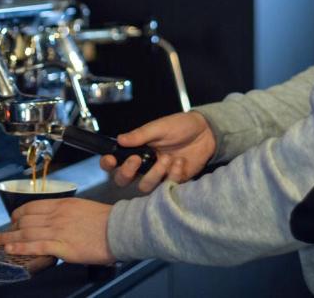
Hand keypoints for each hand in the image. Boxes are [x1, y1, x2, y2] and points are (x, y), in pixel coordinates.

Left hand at [0, 198, 114, 264]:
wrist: (119, 229)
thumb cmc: (106, 220)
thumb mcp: (84, 208)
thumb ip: (68, 213)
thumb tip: (58, 220)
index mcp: (63, 204)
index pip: (34, 206)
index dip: (20, 213)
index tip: (13, 218)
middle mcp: (57, 215)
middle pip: (27, 219)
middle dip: (11, 227)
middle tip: (2, 232)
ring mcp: (58, 230)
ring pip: (27, 232)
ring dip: (10, 237)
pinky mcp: (62, 246)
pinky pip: (35, 246)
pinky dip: (20, 247)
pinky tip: (11, 249)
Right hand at [100, 111, 215, 192]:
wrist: (206, 133)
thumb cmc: (180, 126)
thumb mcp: (160, 127)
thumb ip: (140, 135)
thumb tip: (119, 139)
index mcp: (137, 150)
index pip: (115, 161)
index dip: (108, 164)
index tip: (110, 160)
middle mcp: (144, 165)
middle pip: (123, 180)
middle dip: (127, 173)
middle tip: (137, 160)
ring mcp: (158, 175)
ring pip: (144, 186)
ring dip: (154, 173)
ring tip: (168, 158)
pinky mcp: (173, 182)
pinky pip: (167, 186)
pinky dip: (173, 174)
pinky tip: (181, 162)